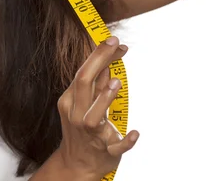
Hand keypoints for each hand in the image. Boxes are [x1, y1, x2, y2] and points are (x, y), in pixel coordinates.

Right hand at [56, 36, 138, 178]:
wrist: (76, 165)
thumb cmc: (82, 130)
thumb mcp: (84, 105)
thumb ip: (96, 84)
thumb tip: (108, 59)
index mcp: (70, 101)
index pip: (82, 73)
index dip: (98, 55)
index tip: (113, 40)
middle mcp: (76, 115)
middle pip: (83, 84)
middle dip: (99, 62)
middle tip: (116, 44)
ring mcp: (90, 135)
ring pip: (92, 117)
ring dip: (104, 99)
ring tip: (116, 83)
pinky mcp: (105, 152)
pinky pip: (115, 147)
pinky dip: (125, 140)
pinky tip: (135, 133)